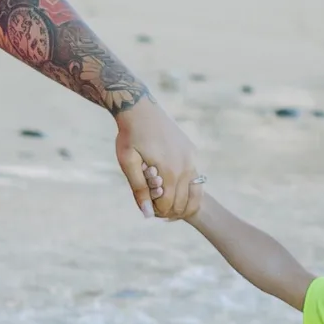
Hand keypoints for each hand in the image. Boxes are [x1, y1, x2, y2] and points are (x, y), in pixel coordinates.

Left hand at [113, 96, 197, 219]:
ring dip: (182, 201)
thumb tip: (147, 214)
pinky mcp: (192, 152)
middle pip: (182, 201)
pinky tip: (174, 189)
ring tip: (166, 201)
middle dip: (169, 209)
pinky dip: (187, 189)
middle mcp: (186, 165)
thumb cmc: (130, 136)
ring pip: (194, 192)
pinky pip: (195, 178)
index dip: (157, 211)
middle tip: (154, 206)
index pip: (168, 204)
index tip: (147, 208)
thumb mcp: (128, 163)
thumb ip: (139, 189)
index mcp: (169, 170)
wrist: (141, 109)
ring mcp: (192, 158)